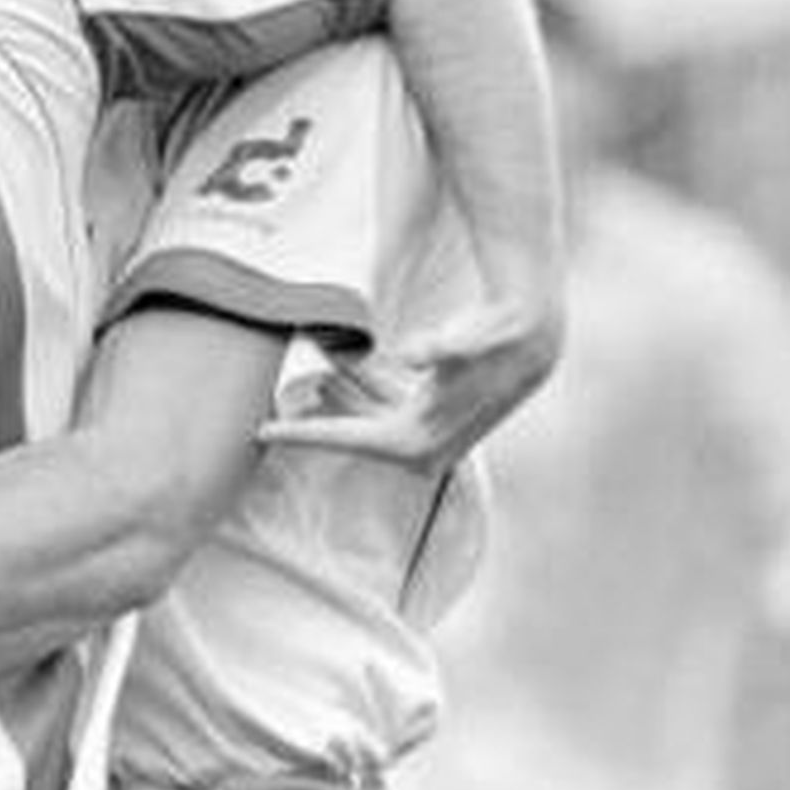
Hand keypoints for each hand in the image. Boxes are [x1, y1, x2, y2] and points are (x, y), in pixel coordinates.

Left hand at [258, 300, 560, 475]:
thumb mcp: (460, 344)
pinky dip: (363, 388)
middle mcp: (415, 447)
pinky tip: (346, 365)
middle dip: (316, 410)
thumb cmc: (489, 345)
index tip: (261, 430)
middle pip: (349, 428)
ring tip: (312, 367)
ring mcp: (422, 435)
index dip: (300, 434)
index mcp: (411, 440)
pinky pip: (382, 406)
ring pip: (365, 415)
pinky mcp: (428, 417)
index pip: (343, 440)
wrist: (528, 342)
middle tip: (278, 392)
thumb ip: (435, 349)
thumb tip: (409, 353)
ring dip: (341, 393)